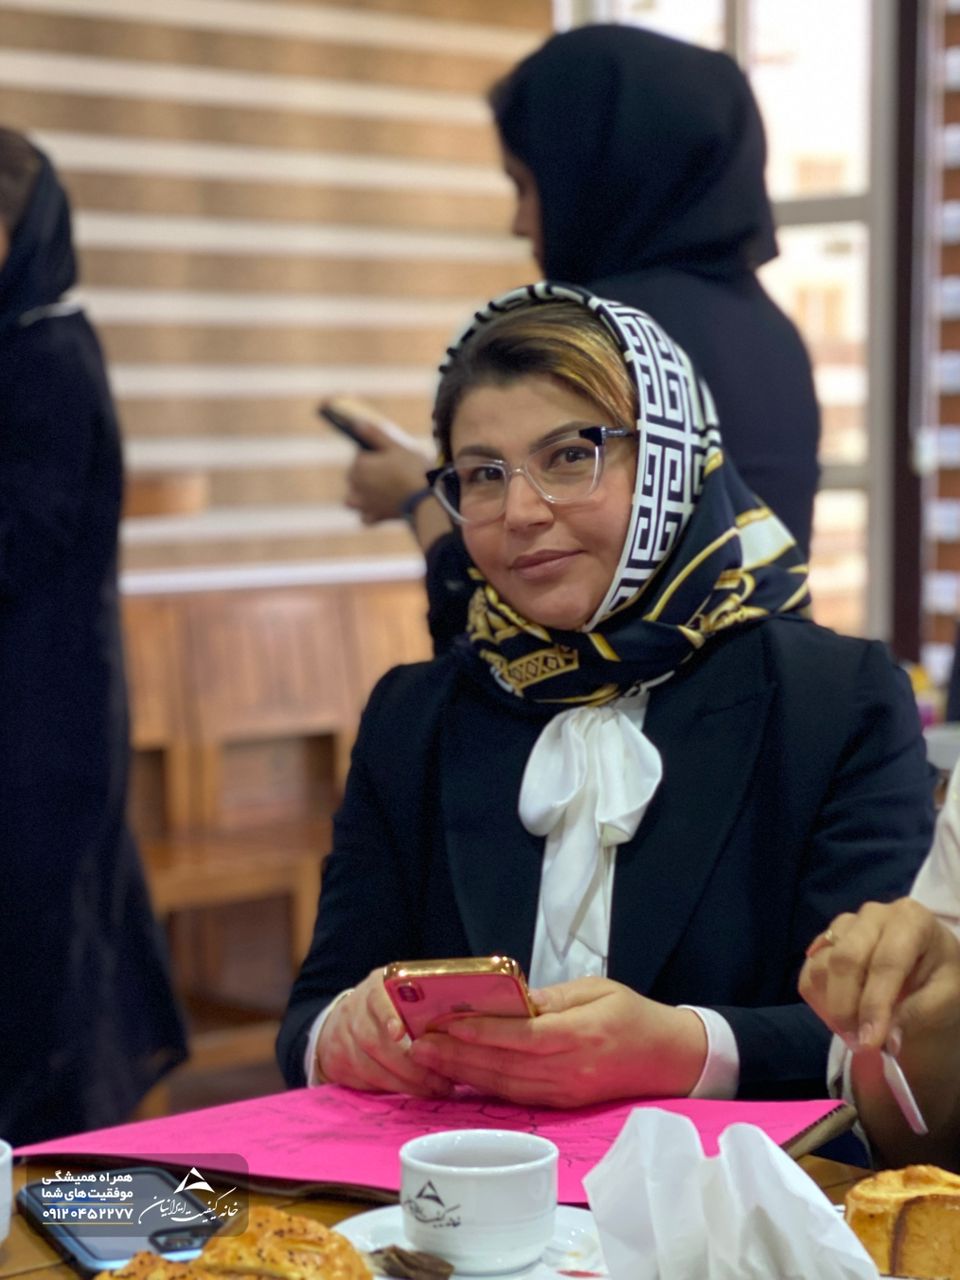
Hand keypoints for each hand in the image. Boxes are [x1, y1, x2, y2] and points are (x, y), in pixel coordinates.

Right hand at [316, 968, 454, 1096]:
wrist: (342, 1021)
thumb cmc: (391, 1006)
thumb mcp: (404, 993)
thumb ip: (426, 1001)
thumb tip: (469, 1019)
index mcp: (376, 987)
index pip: (377, 998)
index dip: (388, 1016)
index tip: (400, 1033)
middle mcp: (354, 1010)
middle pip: (375, 1041)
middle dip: (410, 1066)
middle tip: (440, 1081)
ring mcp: (342, 1037)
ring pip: (370, 1067)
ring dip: (404, 1082)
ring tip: (434, 1090)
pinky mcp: (338, 1063)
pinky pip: (365, 1081)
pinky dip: (392, 1089)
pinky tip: (414, 1091)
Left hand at [342, 421, 432, 524]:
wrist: (426, 499)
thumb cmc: (413, 468)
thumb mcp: (396, 446)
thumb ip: (374, 434)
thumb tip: (356, 423)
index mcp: (360, 466)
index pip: (358, 457)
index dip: (373, 454)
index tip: (388, 456)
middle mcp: (357, 486)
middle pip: (353, 476)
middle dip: (365, 473)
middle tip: (388, 471)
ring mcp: (365, 503)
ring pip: (352, 499)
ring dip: (358, 495)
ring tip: (376, 490)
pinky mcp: (376, 516)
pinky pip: (365, 517)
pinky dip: (369, 514)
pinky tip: (380, 508)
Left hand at [408, 976, 706, 1107]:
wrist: (672, 1060)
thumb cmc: (634, 1015)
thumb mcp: (597, 990)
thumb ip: (552, 999)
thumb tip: (509, 1000)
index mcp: (580, 1035)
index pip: (521, 1036)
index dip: (481, 1032)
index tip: (445, 1023)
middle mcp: (570, 1070)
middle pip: (504, 1066)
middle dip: (457, 1055)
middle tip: (418, 1044)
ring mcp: (566, 1093)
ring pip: (505, 1085)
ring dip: (464, 1073)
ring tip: (428, 1059)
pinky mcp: (564, 1104)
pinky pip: (517, 1096)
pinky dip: (486, 1085)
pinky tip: (461, 1075)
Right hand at [799, 898, 959, 1052]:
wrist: (926, 966)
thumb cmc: (940, 977)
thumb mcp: (947, 995)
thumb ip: (919, 1012)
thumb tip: (886, 1039)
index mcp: (910, 919)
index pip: (886, 962)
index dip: (875, 1004)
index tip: (871, 1041)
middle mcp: (873, 914)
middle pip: (846, 959)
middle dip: (846, 1006)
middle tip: (858, 1042)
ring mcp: (845, 924)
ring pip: (823, 963)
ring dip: (832, 1004)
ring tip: (854, 1030)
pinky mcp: (826, 939)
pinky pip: (810, 969)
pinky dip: (817, 996)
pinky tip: (837, 1012)